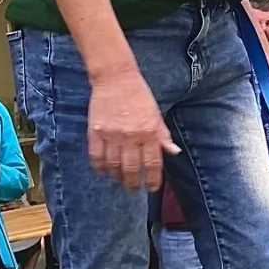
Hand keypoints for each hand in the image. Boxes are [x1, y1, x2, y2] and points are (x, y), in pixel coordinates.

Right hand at [88, 72, 179, 190]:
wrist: (116, 79)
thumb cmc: (139, 96)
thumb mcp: (156, 114)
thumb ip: (163, 136)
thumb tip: (174, 153)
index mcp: (149, 132)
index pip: (153, 163)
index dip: (153, 179)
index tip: (151, 188)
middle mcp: (131, 136)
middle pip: (131, 169)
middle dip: (133, 183)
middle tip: (133, 189)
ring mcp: (111, 135)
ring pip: (113, 166)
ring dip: (117, 177)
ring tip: (120, 180)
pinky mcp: (95, 132)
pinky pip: (96, 156)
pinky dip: (99, 167)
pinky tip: (103, 171)